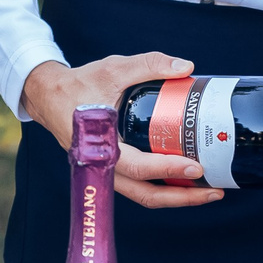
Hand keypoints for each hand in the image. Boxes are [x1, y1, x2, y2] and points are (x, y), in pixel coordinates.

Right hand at [20, 53, 224, 209]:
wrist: (48, 97)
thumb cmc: (79, 85)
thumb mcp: (113, 68)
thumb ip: (148, 65)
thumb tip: (186, 67)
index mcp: (102, 145)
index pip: (139, 167)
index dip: (169, 170)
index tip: (196, 167)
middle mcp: (104, 166)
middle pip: (146, 195)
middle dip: (182, 197)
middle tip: (214, 192)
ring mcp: (107, 172)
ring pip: (144, 196)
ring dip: (176, 197)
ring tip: (207, 191)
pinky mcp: (111, 170)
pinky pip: (140, 187)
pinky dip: (163, 188)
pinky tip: (185, 180)